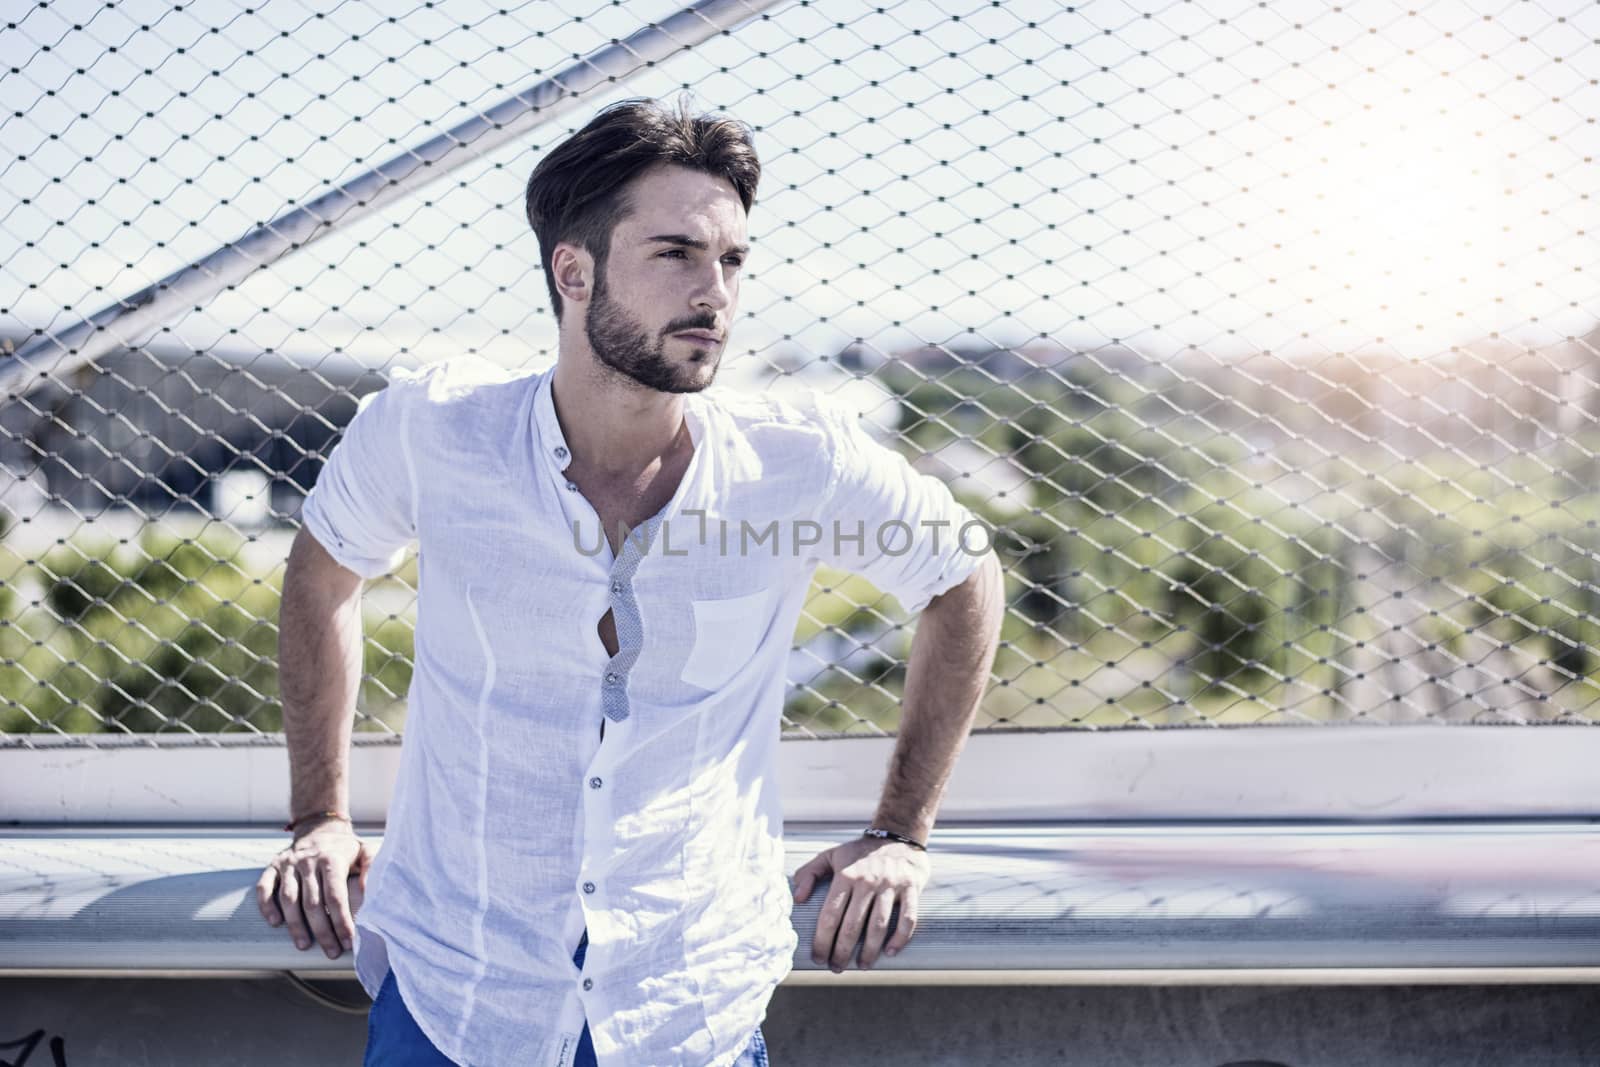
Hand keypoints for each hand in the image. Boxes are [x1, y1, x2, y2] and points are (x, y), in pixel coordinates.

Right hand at [256, 820, 373, 959]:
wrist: (318, 827)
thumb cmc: (344, 848)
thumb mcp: (364, 851)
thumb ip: (371, 868)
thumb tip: (368, 892)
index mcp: (331, 860)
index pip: (336, 896)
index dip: (341, 921)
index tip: (348, 941)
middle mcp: (308, 862)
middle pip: (313, 903)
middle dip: (322, 931)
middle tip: (331, 951)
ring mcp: (288, 864)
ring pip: (288, 899)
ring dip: (295, 925)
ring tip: (303, 945)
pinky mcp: (273, 866)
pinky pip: (264, 887)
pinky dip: (267, 905)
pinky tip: (275, 922)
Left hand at [792, 836, 929, 971]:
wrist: (898, 836)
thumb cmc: (859, 852)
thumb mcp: (831, 856)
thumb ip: (809, 873)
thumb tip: (798, 898)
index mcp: (845, 875)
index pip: (830, 915)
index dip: (822, 940)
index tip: (818, 958)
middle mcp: (867, 881)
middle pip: (852, 926)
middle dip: (842, 952)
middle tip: (836, 968)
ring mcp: (890, 885)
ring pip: (878, 926)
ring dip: (869, 951)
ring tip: (862, 966)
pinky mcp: (911, 888)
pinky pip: (908, 918)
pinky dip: (900, 938)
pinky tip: (890, 952)